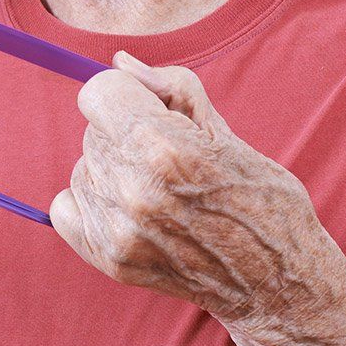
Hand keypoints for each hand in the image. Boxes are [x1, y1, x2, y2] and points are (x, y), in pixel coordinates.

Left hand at [51, 54, 345, 345]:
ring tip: (159, 191)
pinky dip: (92, 203)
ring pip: (84, 167)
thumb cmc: (261, 198)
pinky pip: (66, 207)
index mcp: (163, 146)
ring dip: (111, 170)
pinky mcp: (111, 259)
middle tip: (169, 161)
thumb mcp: (224, 131)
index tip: (148, 108)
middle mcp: (133, 188)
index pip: (98, 91)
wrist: (279, 283)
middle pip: (94, 130)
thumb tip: (120, 62)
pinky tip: (130, 211)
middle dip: (125, 133)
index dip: (125, 95)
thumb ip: (171, 88)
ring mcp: (119, 228)